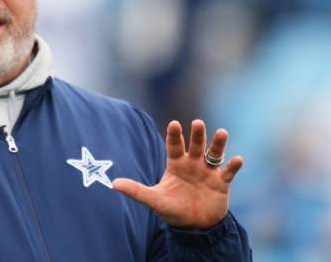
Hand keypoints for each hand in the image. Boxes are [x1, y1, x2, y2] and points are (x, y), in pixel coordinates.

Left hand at [112, 119, 243, 229]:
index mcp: (176, 165)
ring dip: (218, 144)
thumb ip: (136, 191)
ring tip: (222, 132)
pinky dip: (233, 165)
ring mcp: (208, 172)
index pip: (174, 146)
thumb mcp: (154, 200)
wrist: (194, 226)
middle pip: (195, 146)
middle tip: (198, 123)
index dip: (174, 135)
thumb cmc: (172, 209)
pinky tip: (237, 159)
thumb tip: (113, 184)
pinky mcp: (221, 183)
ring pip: (214, 154)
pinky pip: (228, 172)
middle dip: (196, 135)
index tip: (174, 123)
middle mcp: (192, 164)